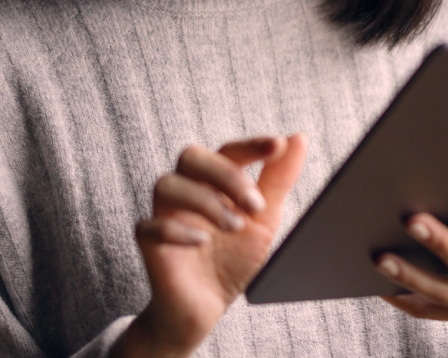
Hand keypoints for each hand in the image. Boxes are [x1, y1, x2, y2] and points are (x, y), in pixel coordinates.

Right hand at [111, 134, 307, 357]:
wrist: (206, 308)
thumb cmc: (232, 258)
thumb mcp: (264, 220)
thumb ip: (278, 180)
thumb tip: (298, 139)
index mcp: (213, 182)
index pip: (227, 150)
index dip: (250, 145)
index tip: (276, 146)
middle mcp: (187, 191)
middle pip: (191, 156)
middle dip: (226, 174)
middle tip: (256, 204)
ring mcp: (165, 216)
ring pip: (166, 185)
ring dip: (206, 202)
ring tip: (235, 227)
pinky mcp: (150, 245)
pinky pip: (149, 226)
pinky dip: (177, 230)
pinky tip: (201, 242)